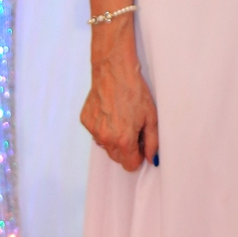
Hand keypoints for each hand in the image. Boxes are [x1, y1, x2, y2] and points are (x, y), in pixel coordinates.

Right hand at [81, 51, 158, 171]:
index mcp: (124, 140)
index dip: (138, 156)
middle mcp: (106, 138)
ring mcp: (93, 130)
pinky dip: (103, 127)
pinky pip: (96, 133)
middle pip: (117, 158)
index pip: (130, 165)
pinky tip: (110, 112)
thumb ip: (152, 142)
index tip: (140, 144)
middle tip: (133, 129)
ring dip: (114, 139)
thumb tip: (151, 158)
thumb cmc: (134, 91)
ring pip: (106, 146)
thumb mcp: (151, 118)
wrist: (114, 71)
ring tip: (121, 118)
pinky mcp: (85, 121)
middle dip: (126, 149)